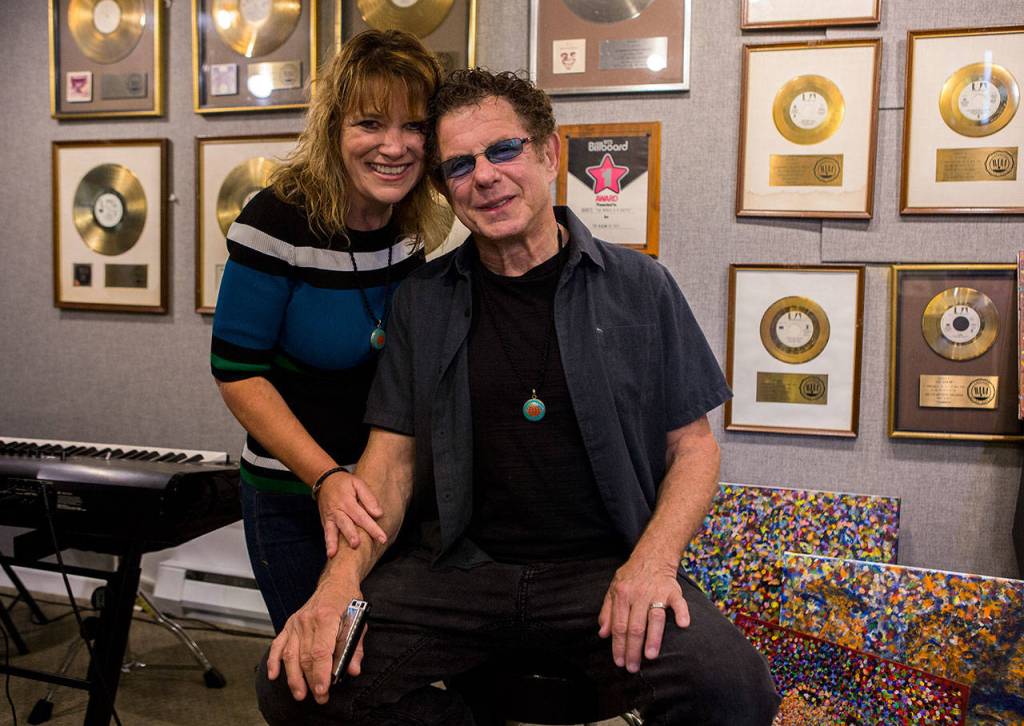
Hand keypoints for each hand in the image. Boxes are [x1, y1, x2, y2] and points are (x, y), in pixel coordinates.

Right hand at [266, 578, 364, 703]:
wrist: (336, 580)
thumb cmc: (348, 600)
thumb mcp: (359, 620)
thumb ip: (355, 647)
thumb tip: (352, 669)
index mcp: (327, 617)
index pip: (320, 652)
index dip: (320, 674)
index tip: (322, 690)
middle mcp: (308, 620)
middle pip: (305, 657)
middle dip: (311, 681)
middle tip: (320, 697)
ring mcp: (296, 622)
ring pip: (290, 655)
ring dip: (293, 677)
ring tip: (300, 694)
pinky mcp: (289, 624)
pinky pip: (278, 644)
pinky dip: (274, 661)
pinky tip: (274, 675)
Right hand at [317, 470, 386, 555]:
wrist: (324, 481)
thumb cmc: (345, 483)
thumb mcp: (358, 484)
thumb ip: (368, 498)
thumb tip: (379, 514)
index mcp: (348, 501)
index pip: (362, 517)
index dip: (372, 528)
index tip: (382, 538)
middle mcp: (337, 510)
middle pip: (346, 524)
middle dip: (351, 536)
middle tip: (357, 545)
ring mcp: (330, 517)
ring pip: (332, 531)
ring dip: (333, 542)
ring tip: (334, 554)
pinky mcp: (325, 522)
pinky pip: (327, 533)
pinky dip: (328, 543)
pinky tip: (331, 554)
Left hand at [598, 558, 688, 672]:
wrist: (651, 556)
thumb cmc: (631, 577)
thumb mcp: (613, 590)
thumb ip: (607, 612)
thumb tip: (603, 634)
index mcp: (622, 595)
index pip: (619, 625)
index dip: (618, 646)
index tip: (619, 662)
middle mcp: (638, 594)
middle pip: (635, 626)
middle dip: (632, 649)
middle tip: (633, 668)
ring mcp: (656, 592)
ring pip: (654, 618)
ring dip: (653, 638)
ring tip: (650, 656)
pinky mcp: (673, 590)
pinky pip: (679, 602)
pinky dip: (681, 613)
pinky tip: (683, 625)